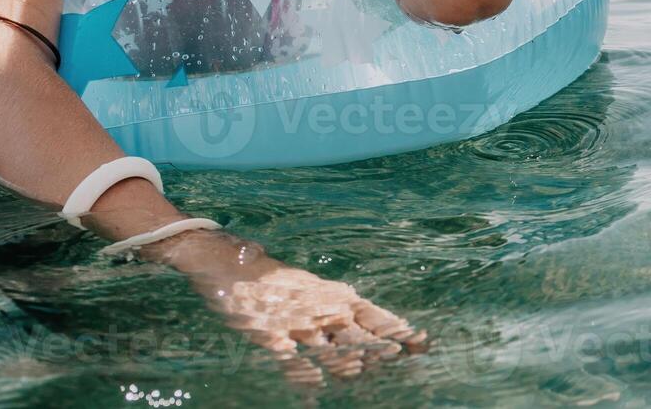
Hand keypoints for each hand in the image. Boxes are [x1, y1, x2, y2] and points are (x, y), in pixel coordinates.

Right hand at [149, 229, 428, 388]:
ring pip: (324, 345)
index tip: (420, 341)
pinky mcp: (266, 332)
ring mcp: (292, 321)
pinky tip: (311, 387)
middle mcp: (317, 309)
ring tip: (361, 372)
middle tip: (396, 357)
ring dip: (344, 361)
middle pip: (354, 332)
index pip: (372, 314)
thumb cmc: (277, 282)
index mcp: (332, 297)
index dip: (394, 328)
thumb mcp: (313, 291)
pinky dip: (300, 371)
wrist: (229, 263)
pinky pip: (286, 356)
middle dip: (376, 346)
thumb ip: (342, 309)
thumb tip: (377, 322)